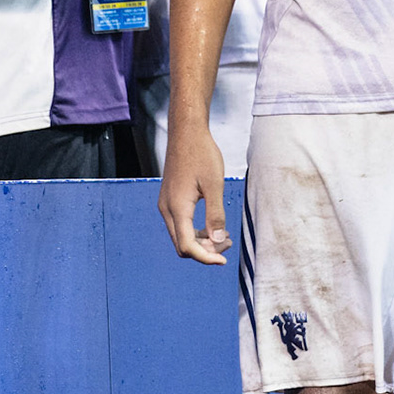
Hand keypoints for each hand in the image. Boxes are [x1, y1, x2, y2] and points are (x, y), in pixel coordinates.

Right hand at [157, 123, 229, 263]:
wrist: (186, 133)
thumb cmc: (201, 154)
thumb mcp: (214, 184)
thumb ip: (216, 214)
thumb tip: (218, 240)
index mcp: (177, 208)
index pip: (188, 246)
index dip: (206, 257)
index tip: (224, 260)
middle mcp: (167, 209)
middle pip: (182, 245)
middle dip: (205, 250)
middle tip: (227, 244)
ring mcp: (166, 204)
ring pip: (180, 236)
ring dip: (201, 241)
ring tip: (223, 236)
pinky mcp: (170, 200)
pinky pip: (180, 225)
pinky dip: (195, 231)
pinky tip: (212, 225)